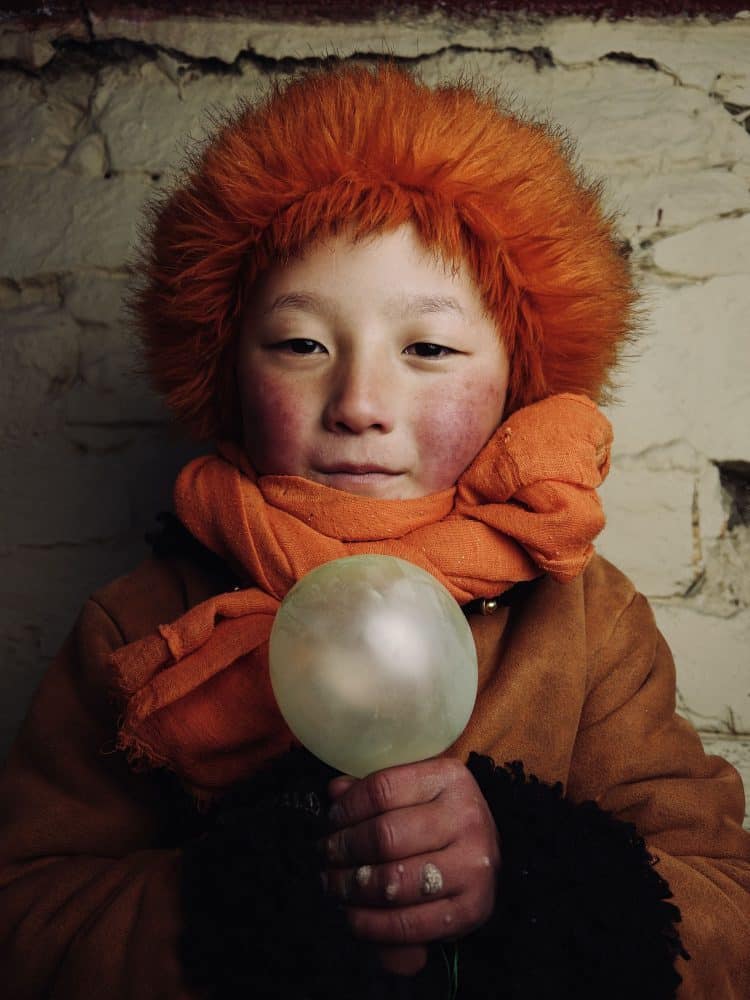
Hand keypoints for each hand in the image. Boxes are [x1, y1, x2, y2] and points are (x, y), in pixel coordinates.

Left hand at [320, 757, 500, 975]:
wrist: (488, 853)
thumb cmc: (439, 817)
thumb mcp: (413, 791)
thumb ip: (374, 790)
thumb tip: (335, 792)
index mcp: (449, 778)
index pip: (381, 789)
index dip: (346, 809)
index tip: (329, 822)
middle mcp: (467, 818)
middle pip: (385, 837)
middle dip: (343, 850)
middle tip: (325, 856)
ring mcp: (474, 865)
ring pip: (393, 882)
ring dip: (351, 888)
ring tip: (333, 885)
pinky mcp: (473, 908)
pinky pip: (409, 924)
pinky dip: (371, 924)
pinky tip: (352, 915)